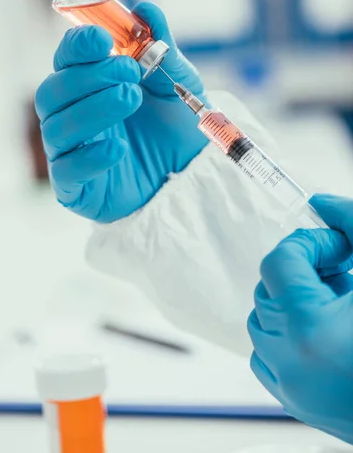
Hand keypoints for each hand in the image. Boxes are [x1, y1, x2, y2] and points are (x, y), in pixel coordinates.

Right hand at [35, 3, 207, 221]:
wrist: (193, 178)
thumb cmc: (178, 130)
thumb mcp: (179, 85)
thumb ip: (162, 50)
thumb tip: (146, 10)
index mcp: (90, 88)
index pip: (66, 61)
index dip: (77, 46)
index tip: (102, 39)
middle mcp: (73, 117)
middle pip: (52, 91)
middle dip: (88, 77)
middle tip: (129, 72)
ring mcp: (71, 153)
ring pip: (55, 127)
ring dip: (92, 109)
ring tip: (131, 98)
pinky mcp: (75, 188)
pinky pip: (66, 170)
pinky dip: (90, 156)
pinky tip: (120, 148)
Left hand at [248, 194, 352, 444]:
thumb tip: (321, 203)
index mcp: (309, 328)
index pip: (279, 262)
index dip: (309, 244)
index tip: (339, 247)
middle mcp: (289, 361)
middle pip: (268, 289)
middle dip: (303, 271)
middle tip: (343, 271)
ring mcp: (290, 386)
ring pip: (262, 321)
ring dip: (293, 301)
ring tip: (339, 303)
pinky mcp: (295, 402)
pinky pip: (266, 355)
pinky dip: (286, 333)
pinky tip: (328, 330)